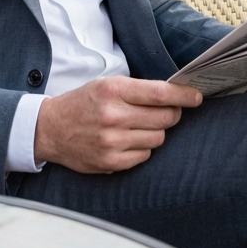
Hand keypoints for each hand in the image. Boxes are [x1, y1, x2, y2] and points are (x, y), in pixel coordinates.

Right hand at [33, 77, 202, 173]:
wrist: (50, 129)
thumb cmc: (83, 103)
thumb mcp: (106, 85)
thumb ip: (138, 90)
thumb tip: (176, 96)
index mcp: (113, 90)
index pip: (160, 93)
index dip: (184, 96)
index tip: (196, 97)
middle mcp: (113, 115)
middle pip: (165, 118)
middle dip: (172, 114)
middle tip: (166, 111)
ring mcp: (112, 141)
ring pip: (157, 138)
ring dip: (155, 131)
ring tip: (139, 126)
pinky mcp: (110, 162)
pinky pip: (145, 156)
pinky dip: (142, 148)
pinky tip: (128, 140)